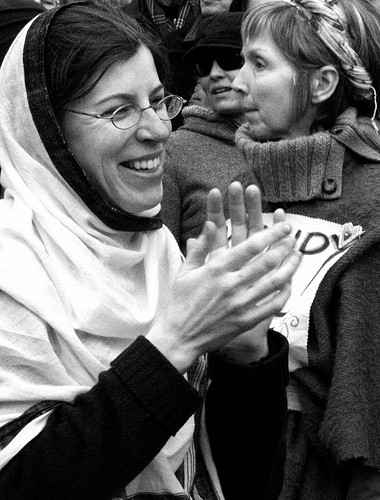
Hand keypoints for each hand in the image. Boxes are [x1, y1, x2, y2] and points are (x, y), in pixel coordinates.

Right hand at [147, 189, 300, 372]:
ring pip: (274, 282)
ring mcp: (240, 304)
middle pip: (267, 262)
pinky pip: (273, 305)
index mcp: (216, 269)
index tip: (283, 226)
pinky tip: (289, 283)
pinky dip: (285, 292)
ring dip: (290, 267)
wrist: (179, 337)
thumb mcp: (185, 271)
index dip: (271, 234)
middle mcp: (231, 285)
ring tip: (298, 255)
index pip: (250, 247)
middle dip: (284, 246)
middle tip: (294, 236)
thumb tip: (210, 223)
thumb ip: (200, 246)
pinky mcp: (246, 320)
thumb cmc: (179, 302)